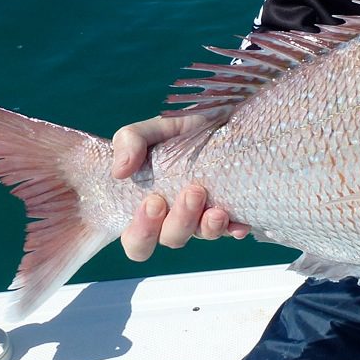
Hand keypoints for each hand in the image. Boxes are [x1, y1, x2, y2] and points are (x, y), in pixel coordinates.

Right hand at [112, 113, 249, 261]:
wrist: (215, 117)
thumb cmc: (174, 132)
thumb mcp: (149, 130)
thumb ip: (129, 142)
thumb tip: (120, 171)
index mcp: (147, 207)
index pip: (137, 241)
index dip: (142, 232)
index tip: (153, 201)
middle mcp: (174, 217)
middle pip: (171, 239)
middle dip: (179, 222)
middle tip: (191, 192)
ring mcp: (202, 216)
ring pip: (201, 235)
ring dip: (208, 227)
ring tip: (216, 210)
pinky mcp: (229, 210)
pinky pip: (233, 228)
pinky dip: (235, 228)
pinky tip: (240, 224)